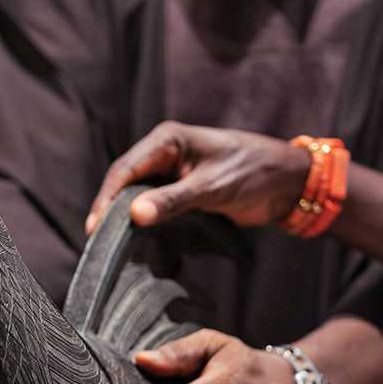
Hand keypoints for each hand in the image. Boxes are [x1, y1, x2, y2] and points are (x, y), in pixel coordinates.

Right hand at [86, 122, 311, 233]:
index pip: (126, 169)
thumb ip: (173, 201)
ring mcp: (170, 172)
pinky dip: (142, 220)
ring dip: (124, 216)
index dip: (107, 198)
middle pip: (125, 182)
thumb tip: (134, 216)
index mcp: (167, 140)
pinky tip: (133, 238)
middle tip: (97, 241)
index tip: (95, 226)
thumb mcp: (212, 187)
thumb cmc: (253, 173)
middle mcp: (163, 153)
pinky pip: (152, 204)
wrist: (287, 183)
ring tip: (109, 243)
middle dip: (110, 209)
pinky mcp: (179, 190)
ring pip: (136, 194)